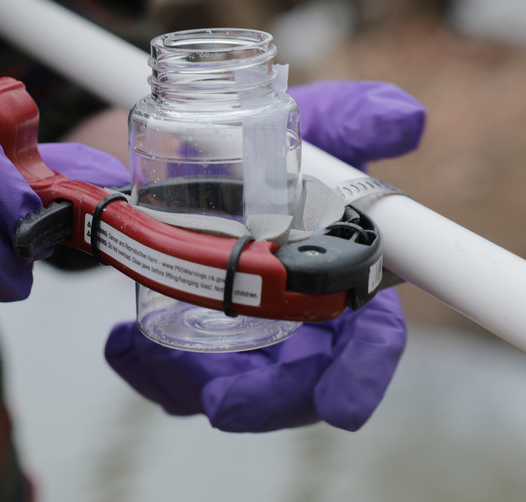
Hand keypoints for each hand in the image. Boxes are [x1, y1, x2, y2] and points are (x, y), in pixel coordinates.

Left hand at [103, 80, 424, 431]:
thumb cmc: (267, 152)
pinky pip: (174, 379)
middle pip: (299, 383)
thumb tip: (403, 118)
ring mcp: (243, 336)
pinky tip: (123, 341)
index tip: (344, 407)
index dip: (364, 372)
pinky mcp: (194, 340)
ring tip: (144, 349)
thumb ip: (353, 120)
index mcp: (337, 276)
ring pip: (229, 389)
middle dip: (267, 402)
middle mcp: (297, 317)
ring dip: (189, 384)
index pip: (368, 337)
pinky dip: (147, 368)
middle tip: (225, 404)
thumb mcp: (308, 126)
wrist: (188, 152)